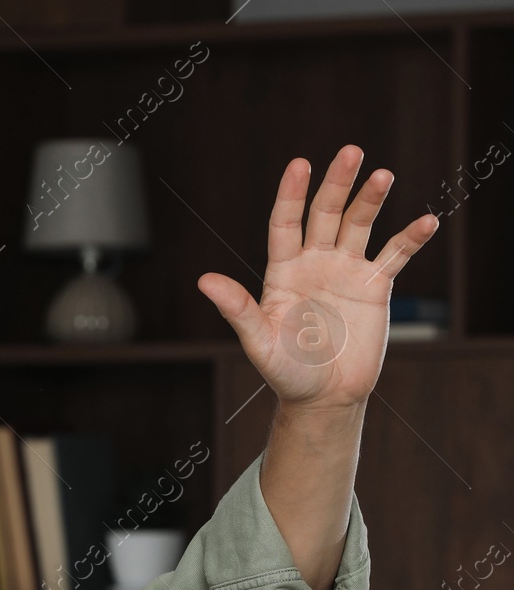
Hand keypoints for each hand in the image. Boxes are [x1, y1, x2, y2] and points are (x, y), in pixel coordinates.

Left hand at [197, 144, 439, 410]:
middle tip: (350, 152)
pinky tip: (427, 221)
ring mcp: (346, 272)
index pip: (285, 223)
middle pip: (325, 214)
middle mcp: (314, 263)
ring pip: (359, 226)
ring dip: (371, 200)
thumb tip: (203, 281)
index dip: (292, 194)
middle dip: (337, 183)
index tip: (300, 163)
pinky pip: (395, 256)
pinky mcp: (374, 287)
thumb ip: (237, 309)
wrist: (324, 396)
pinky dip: (410, 239)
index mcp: (282, 271)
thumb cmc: (285, 371)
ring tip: (383, 175)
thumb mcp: (259, 341)